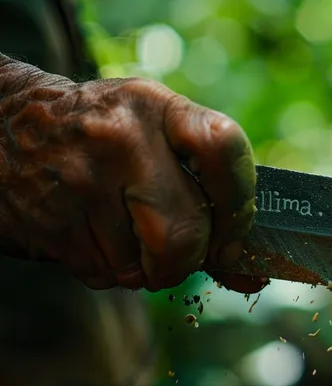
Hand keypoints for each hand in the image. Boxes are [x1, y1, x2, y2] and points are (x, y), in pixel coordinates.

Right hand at [0, 58, 262, 291]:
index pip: (223, 146)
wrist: (0, 127)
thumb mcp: (152, 135)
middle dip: (189, 258)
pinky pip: (106, 275)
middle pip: (187, 232)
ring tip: (124, 232)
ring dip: (145, 268)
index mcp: (157, 108)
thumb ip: (205, 191)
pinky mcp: (51, 221)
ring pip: (145, 265)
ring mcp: (82, 180)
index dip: (240, 204)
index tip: (234, 235)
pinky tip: (94, 236)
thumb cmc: (102, 138)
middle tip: (177, 251)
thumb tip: (252, 277)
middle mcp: (122, 139)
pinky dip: (111, 270)